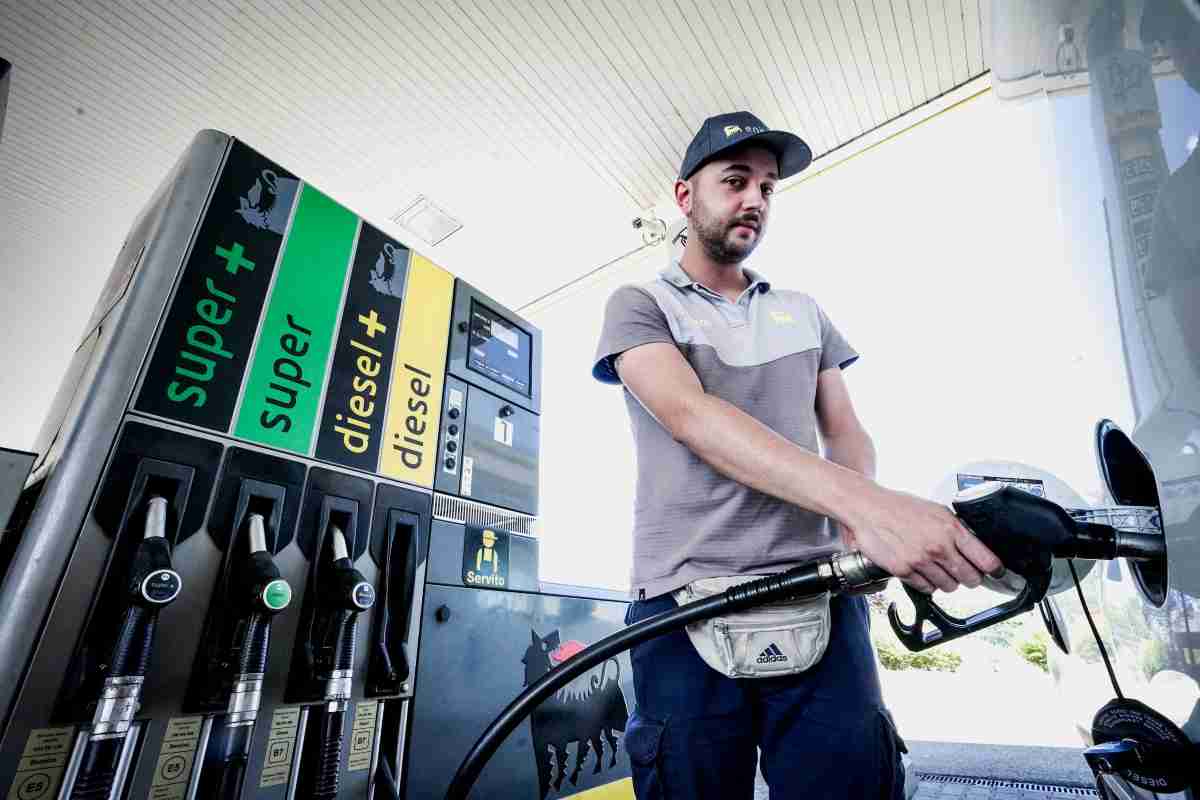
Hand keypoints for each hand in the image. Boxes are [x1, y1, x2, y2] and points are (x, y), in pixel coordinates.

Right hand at [839, 486, 1001, 594]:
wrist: (867, 508)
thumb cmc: (899, 507)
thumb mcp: (936, 510)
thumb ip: (956, 529)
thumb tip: (975, 547)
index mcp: (951, 529)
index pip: (987, 560)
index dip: (995, 570)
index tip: (996, 573)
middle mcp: (939, 546)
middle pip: (971, 579)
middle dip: (969, 577)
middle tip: (963, 572)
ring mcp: (921, 560)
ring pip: (949, 587)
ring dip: (946, 580)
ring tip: (936, 567)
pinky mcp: (904, 570)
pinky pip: (926, 588)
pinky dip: (926, 583)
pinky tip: (920, 569)